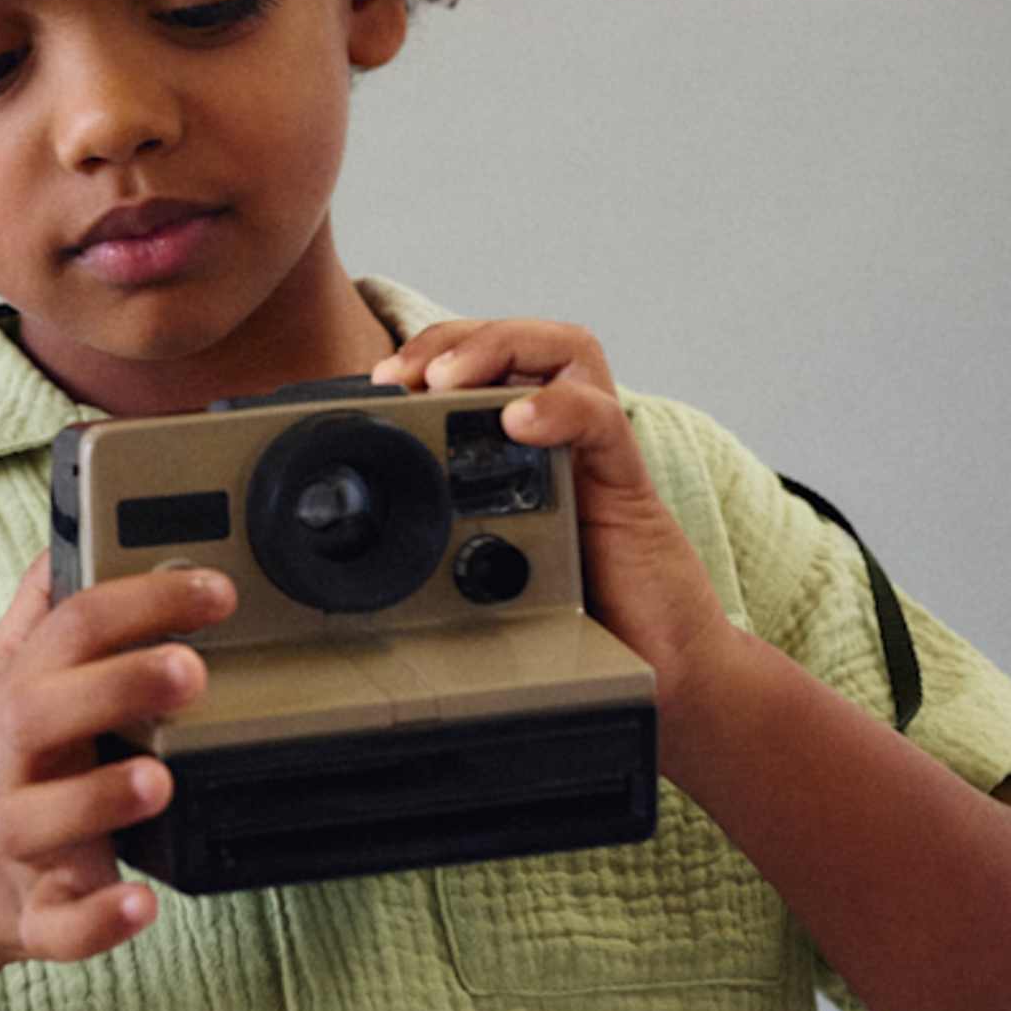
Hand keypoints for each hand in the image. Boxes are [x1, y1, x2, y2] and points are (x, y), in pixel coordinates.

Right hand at [0, 552, 237, 976]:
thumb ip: (38, 615)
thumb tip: (66, 540)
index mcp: (18, 697)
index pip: (73, 627)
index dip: (143, 601)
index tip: (216, 590)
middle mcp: (12, 764)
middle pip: (47, 711)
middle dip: (117, 686)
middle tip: (192, 671)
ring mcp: (16, 842)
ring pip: (42, 819)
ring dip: (100, 798)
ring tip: (159, 781)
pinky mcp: (30, 915)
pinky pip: (59, 924)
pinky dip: (97, 920)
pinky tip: (140, 905)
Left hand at [370, 318, 735, 745]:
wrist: (661, 670)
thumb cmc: (573, 624)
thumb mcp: (479, 580)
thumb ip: (434, 556)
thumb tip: (349, 573)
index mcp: (517, 451)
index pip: (476, 365)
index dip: (423, 358)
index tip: (368, 387)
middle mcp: (558, 439)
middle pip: (515, 339)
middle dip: (449, 340)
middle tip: (397, 375)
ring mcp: (594, 457)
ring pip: (564, 350)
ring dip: (499, 348)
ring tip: (448, 380)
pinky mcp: (628, 488)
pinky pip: (601, 422)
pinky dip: (559, 408)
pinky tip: (517, 422)